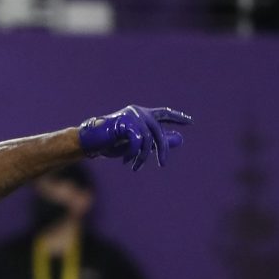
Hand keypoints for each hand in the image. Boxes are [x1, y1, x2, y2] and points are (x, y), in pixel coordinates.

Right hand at [78, 105, 192, 170]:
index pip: (164, 113)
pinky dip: (133, 154)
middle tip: (163, 164)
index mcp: (141, 114)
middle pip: (158, 132)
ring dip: (142, 157)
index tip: (190, 122)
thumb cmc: (110, 143)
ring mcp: (132, 116)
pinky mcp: (126, 123)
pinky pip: (138, 142)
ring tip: (135, 166)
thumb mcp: (136, 144)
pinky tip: (126, 161)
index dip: (177, 118)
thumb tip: (180, 139)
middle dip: (162, 149)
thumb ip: (157, 141)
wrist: (89, 141)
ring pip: (148, 140)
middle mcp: (139, 112)